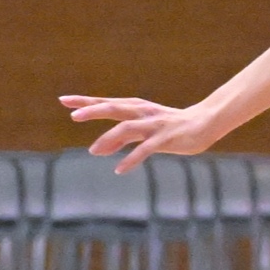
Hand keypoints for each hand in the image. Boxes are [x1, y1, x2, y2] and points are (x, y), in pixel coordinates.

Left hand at [62, 94, 222, 173]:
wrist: (206, 123)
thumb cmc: (171, 127)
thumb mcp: (143, 131)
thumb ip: (120, 139)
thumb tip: (96, 149)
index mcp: (136, 108)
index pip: (106, 102)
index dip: (85, 101)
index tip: (63, 100)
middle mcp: (143, 113)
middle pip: (115, 108)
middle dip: (94, 110)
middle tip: (73, 116)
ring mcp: (155, 124)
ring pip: (128, 127)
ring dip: (109, 138)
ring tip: (93, 151)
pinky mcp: (166, 138)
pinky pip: (146, 148)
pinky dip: (131, 158)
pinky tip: (119, 169)